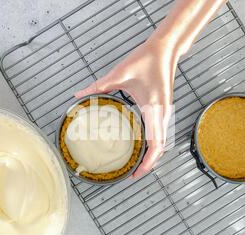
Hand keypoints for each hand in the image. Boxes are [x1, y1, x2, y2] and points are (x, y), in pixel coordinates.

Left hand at [75, 41, 177, 177]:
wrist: (164, 50)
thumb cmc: (147, 59)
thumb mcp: (120, 73)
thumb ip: (98, 86)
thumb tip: (79, 95)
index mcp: (154, 109)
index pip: (156, 145)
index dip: (147, 163)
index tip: (135, 174)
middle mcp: (163, 114)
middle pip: (160, 148)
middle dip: (148, 164)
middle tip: (132, 174)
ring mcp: (165, 112)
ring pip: (162, 142)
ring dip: (151, 155)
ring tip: (136, 164)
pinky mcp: (163, 109)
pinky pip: (160, 132)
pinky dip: (153, 144)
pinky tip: (142, 145)